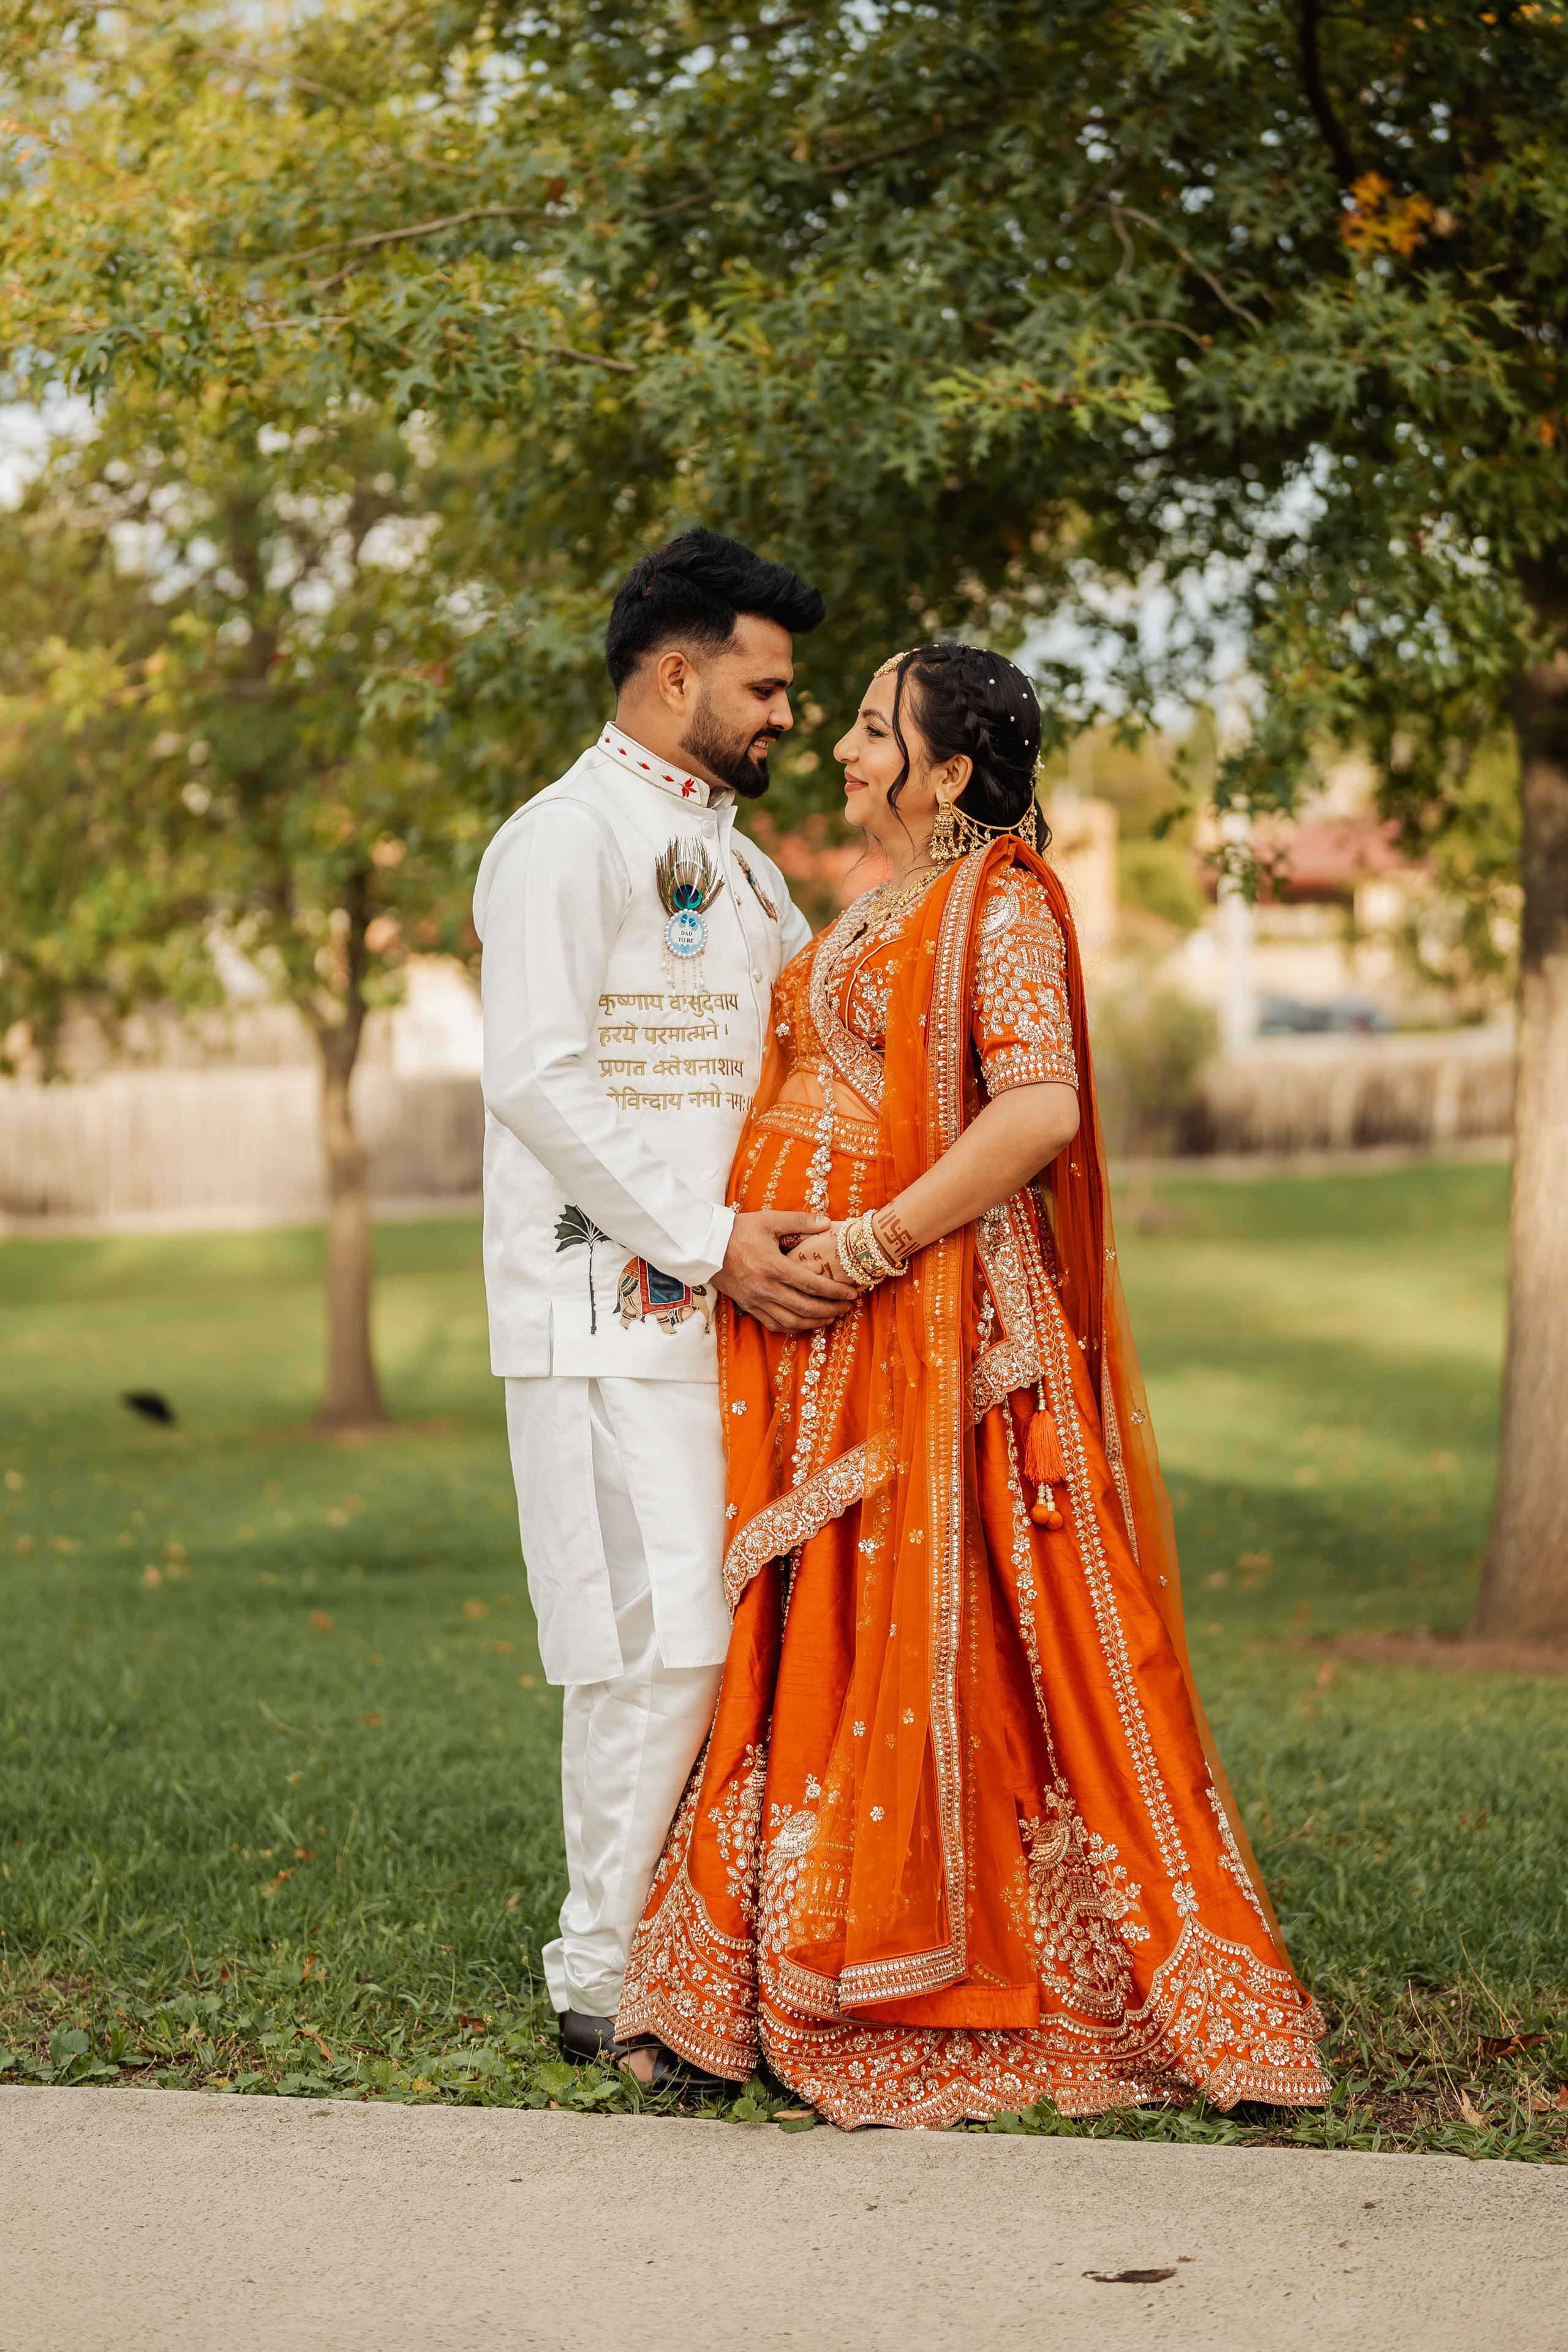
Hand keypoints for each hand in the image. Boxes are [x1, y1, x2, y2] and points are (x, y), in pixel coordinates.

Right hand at [712, 1210, 858, 1334]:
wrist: (705, 1246)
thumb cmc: (738, 1231)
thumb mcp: (769, 1220)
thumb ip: (799, 1221)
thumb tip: (827, 1223)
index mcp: (774, 1267)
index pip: (812, 1285)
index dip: (835, 1292)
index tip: (851, 1294)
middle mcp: (766, 1288)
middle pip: (805, 1308)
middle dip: (830, 1310)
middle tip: (846, 1307)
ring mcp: (756, 1300)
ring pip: (791, 1322)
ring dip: (814, 1322)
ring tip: (830, 1317)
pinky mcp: (748, 1306)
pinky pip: (773, 1324)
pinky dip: (792, 1328)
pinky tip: (804, 1323)